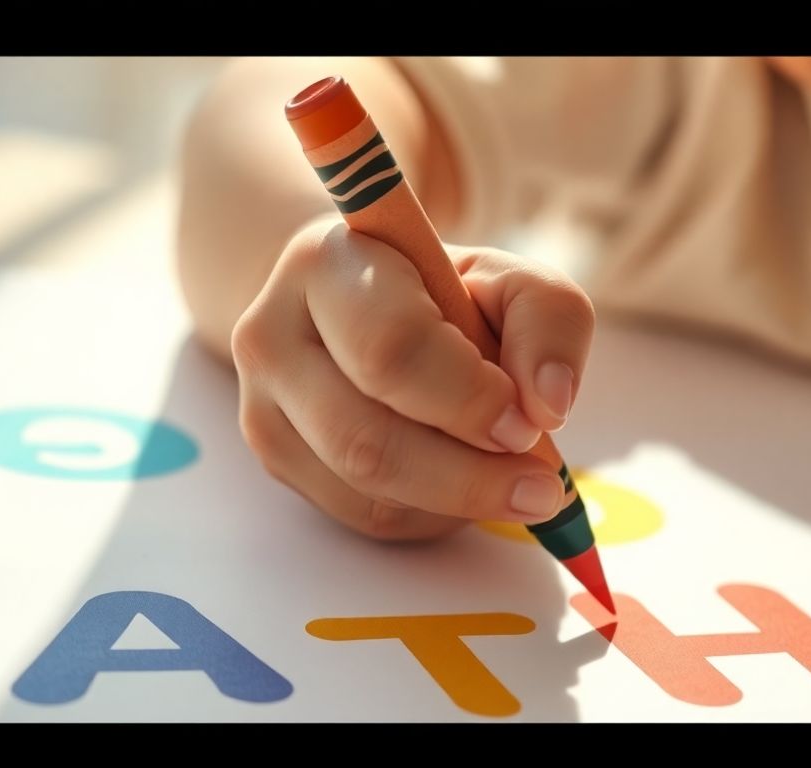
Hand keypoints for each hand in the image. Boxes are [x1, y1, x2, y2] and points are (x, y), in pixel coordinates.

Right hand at [231, 216, 594, 540]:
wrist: (358, 303)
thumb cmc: (442, 292)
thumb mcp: (509, 280)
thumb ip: (548, 321)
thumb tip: (547, 405)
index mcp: (329, 263)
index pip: (391, 349)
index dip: (468, 399)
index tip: (529, 422)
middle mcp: (272, 334)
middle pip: (366, 440)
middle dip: (469, 476)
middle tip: (540, 485)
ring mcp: (262, 406)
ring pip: (366, 490)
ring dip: (457, 501)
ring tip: (514, 484)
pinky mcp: (276, 460)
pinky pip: (364, 515)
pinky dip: (431, 514)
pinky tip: (464, 484)